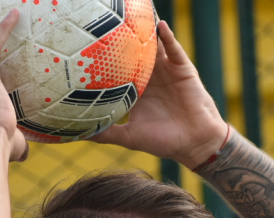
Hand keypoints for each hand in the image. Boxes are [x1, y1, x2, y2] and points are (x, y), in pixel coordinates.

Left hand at [90, 20, 225, 166]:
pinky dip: (168, 37)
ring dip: (145, 33)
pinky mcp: (182, 69)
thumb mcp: (129, 137)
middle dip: (123, 40)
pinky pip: (174, 49)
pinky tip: (159, 25)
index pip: (118, 71)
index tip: (89, 49)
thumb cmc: (163, 141)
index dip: (106, 60)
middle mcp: (150, 78)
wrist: (194, 144)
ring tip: (133, 17)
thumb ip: (106, 134)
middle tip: (108, 24)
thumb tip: (80, 134)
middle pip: (134, 54)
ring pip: (154, 47)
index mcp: (136, 91)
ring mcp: (166, 71)